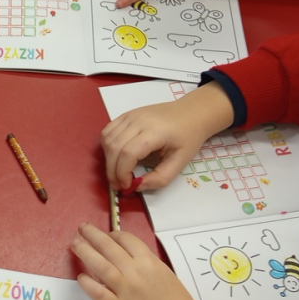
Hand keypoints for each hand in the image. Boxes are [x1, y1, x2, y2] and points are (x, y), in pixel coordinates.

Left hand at [71, 222, 235, 299]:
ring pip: (100, 265)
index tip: (105, 235)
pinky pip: (98, 293)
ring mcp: (125, 291)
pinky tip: (80, 277)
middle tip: (81, 229)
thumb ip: (146, 264)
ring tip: (75, 244)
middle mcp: (136, 273)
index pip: (125, 239)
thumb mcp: (165, 275)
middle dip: (92, 235)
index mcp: (150, 262)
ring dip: (85, 252)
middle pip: (108, 247)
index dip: (112, 234)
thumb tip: (125, 256)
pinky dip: (87, 283)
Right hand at [101, 82, 233, 191]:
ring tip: (117, 171)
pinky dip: (107, 146)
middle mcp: (139, 121)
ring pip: (107, 139)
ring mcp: (130, 115)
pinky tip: (115, 156)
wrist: (191, 113)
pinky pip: (108, 131)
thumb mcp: (180, 162)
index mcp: (155, 132)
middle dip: (112, 170)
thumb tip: (137, 186)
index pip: (128, 153)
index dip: (122, 173)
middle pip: (114, 147)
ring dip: (108, 159)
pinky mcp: (126, 114)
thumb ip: (160, 178)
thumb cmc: (188, 137)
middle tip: (117, 184)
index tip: (126, 186)